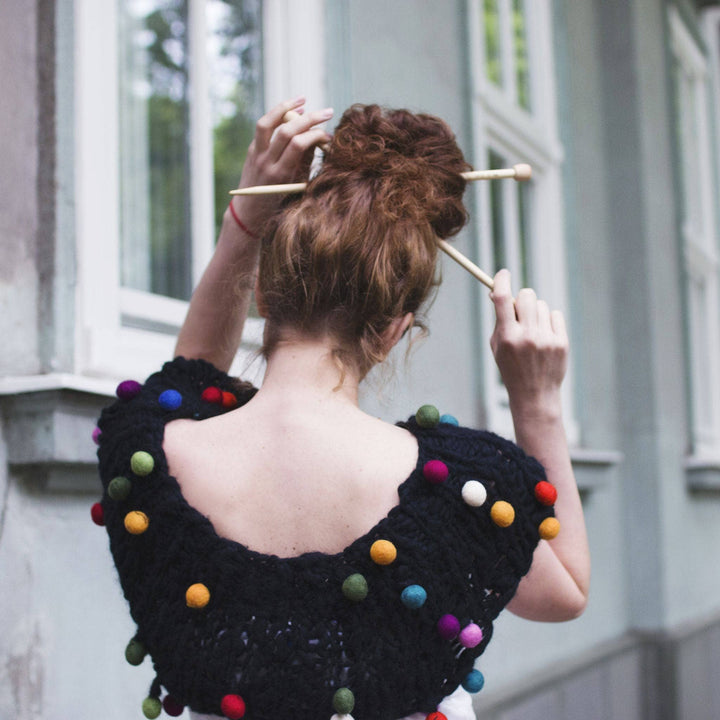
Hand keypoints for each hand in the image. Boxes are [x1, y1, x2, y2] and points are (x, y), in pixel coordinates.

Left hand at [229, 97, 332, 234]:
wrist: (248, 214)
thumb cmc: (277, 206)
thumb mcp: (295, 189)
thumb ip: (305, 164)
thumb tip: (317, 141)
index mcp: (279, 175)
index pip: (298, 144)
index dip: (315, 135)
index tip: (328, 136)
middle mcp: (266, 162)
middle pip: (286, 130)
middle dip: (309, 118)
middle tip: (327, 112)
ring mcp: (256, 154)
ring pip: (267, 123)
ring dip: (286, 108)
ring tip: (303, 100)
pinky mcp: (251, 150)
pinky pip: (263, 128)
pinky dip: (277, 116)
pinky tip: (290, 112)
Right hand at [489, 269, 567, 413]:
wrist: (535, 394)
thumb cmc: (511, 368)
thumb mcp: (498, 346)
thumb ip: (498, 320)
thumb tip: (497, 293)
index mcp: (507, 337)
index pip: (502, 299)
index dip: (501, 281)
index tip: (502, 273)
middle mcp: (527, 336)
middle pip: (526, 296)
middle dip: (521, 298)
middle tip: (519, 308)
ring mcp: (546, 339)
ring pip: (541, 305)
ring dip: (535, 312)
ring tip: (533, 331)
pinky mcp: (561, 342)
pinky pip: (555, 315)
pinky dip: (549, 321)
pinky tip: (545, 337)